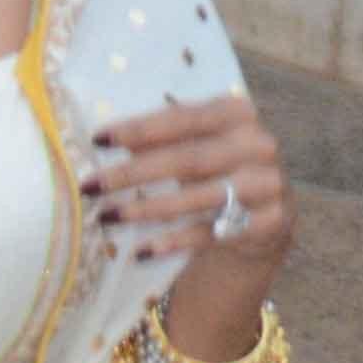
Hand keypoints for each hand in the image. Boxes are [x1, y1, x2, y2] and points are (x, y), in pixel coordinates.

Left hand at [85, 93, 293, 344]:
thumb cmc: (217, 174)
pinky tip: (142, 250)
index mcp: (237, 112)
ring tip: (107, 217)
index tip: (98, 140)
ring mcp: (270, 182)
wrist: (266, 219)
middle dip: (133, 174)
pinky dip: (175, 242)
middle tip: (91, 186)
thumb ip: (160, 140)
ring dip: (148, 209)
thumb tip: (104, 141)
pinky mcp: (272, 221)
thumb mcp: (194, 148)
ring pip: (200, 196)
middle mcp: (259, 143)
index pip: (182, 118)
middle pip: (187, 159)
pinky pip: (215, 232)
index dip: (139, 129)